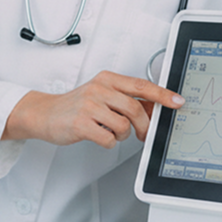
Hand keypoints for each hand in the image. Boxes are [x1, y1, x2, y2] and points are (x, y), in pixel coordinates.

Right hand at [4, 70, 184, 147]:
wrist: (44, 113)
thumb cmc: (75, 106)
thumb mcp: (101, 95)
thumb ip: (125, 98)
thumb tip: (154, 107)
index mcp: (106, 79)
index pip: (141, 85)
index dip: (162, 95)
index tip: (177, 102)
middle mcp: (98, 89)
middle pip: (135, 109)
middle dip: (144, 125)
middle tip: (143, 134)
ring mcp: (88, 105)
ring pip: (123, 125)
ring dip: (122, 135)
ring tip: (110, 131)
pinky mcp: (80, 123)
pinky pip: (108, 139)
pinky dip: (108, 142)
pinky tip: (99, 136)